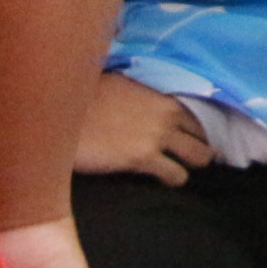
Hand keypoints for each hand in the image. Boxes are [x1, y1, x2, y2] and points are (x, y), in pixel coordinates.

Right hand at [73, 75, 209, 186]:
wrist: (63, 113)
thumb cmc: (85, 98)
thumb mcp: (122, 87)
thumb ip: (142, 99)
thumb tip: (144, 104)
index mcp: (163, 97)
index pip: (198, 116)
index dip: (198, 132)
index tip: (193, 142)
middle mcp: (168, 115)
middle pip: (203, 137)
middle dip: (201, 150)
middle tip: (192, 161)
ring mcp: (158, 136)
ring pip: (199, 156)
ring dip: (191, 166)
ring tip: (178, 172)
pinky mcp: (143, 157)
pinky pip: (175, 174)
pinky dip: (173, 180)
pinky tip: (164, 181)